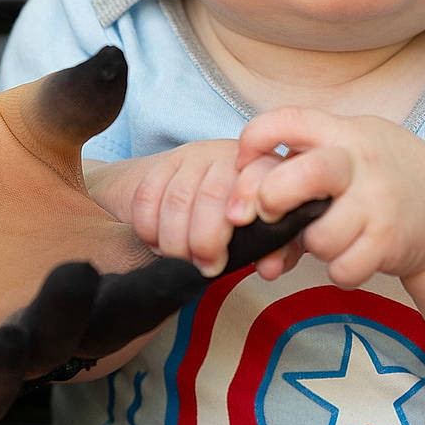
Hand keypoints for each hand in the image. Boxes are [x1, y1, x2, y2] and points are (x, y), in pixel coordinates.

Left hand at [0, 49, 321, 422]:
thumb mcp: (24, 123)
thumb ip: (74, 100)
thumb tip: (115, 61)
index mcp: (107, 251)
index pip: (175, 258)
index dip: (216, 245)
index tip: (256, 222)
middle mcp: (76, 304)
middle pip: (130, 311)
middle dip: (152, 295)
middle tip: (182, 265)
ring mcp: (21, 342)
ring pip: (65, 346)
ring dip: (75, 318)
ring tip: (75, 275)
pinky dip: (2, 368)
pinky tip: (5, 335)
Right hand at [89, 138, 294, 279]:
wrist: (204, 186)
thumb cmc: (247, 215)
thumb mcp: (271, 231)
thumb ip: (278, 251)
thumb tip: (270, 268)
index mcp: (265, 168)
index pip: (259, 175)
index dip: (248, 199)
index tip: (238, 226)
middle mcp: (229, 156)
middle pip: (212, 194)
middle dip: (205, 239)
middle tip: (206, 266)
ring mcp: (194, 157)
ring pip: (176, 199)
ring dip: (175, 241)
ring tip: (182, 260)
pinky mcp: (162, 164)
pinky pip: (147, 196)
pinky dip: (148, 228)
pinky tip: (158, 242)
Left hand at [229, 107, 424, 289]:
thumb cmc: (384, 176)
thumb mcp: (352, 147)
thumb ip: (305, 160)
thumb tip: (245, 199)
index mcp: (343, 132)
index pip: (288, 119)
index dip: (254, 139)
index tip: (243, 161)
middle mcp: (361, 163)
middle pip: (304, 174)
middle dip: (271, 197)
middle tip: (269, 212)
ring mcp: (378, 203)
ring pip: (318, 236)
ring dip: (311, 245)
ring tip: (327, 237)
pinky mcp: (390, 241)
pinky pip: (342, 267)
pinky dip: (338, 270)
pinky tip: (349, 256)